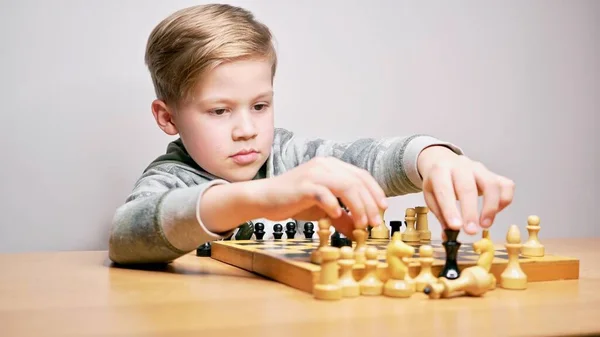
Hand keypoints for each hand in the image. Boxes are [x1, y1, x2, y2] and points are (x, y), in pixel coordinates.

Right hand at [257, 156, 387, 237]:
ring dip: (358, 207)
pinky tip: (337, 217)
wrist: (264, 198)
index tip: (383, 209)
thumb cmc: (293, 201)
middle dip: (370, 204)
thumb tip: (359, 231)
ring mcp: (314, 173)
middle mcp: (325, 165)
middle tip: (376, 223)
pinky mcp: (303, 185)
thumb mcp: (323, 210)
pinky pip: (324, 194)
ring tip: (362, 224)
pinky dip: (334, 206)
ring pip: (346, 186)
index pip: (361, 175)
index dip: (375, 191)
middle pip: (357, 181)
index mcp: (331, 166)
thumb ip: (342, 217)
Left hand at [417, 146, 514, 234]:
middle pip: (468, 187)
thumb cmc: (437, 182)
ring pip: (491, 184)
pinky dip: (503, 201)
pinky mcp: (493, 173)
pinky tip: (494, 212)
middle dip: (471, 212)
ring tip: (485, 225)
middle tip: (471, 231)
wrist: (443, 160)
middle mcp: (460, 166)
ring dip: (490, 207)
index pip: (444, 189)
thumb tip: (449, 237)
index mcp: (440, 171)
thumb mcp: (431, 196)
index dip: (450, 209)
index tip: (455, 227)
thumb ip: (441, 215)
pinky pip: (505, 185)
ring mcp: (479, 168)